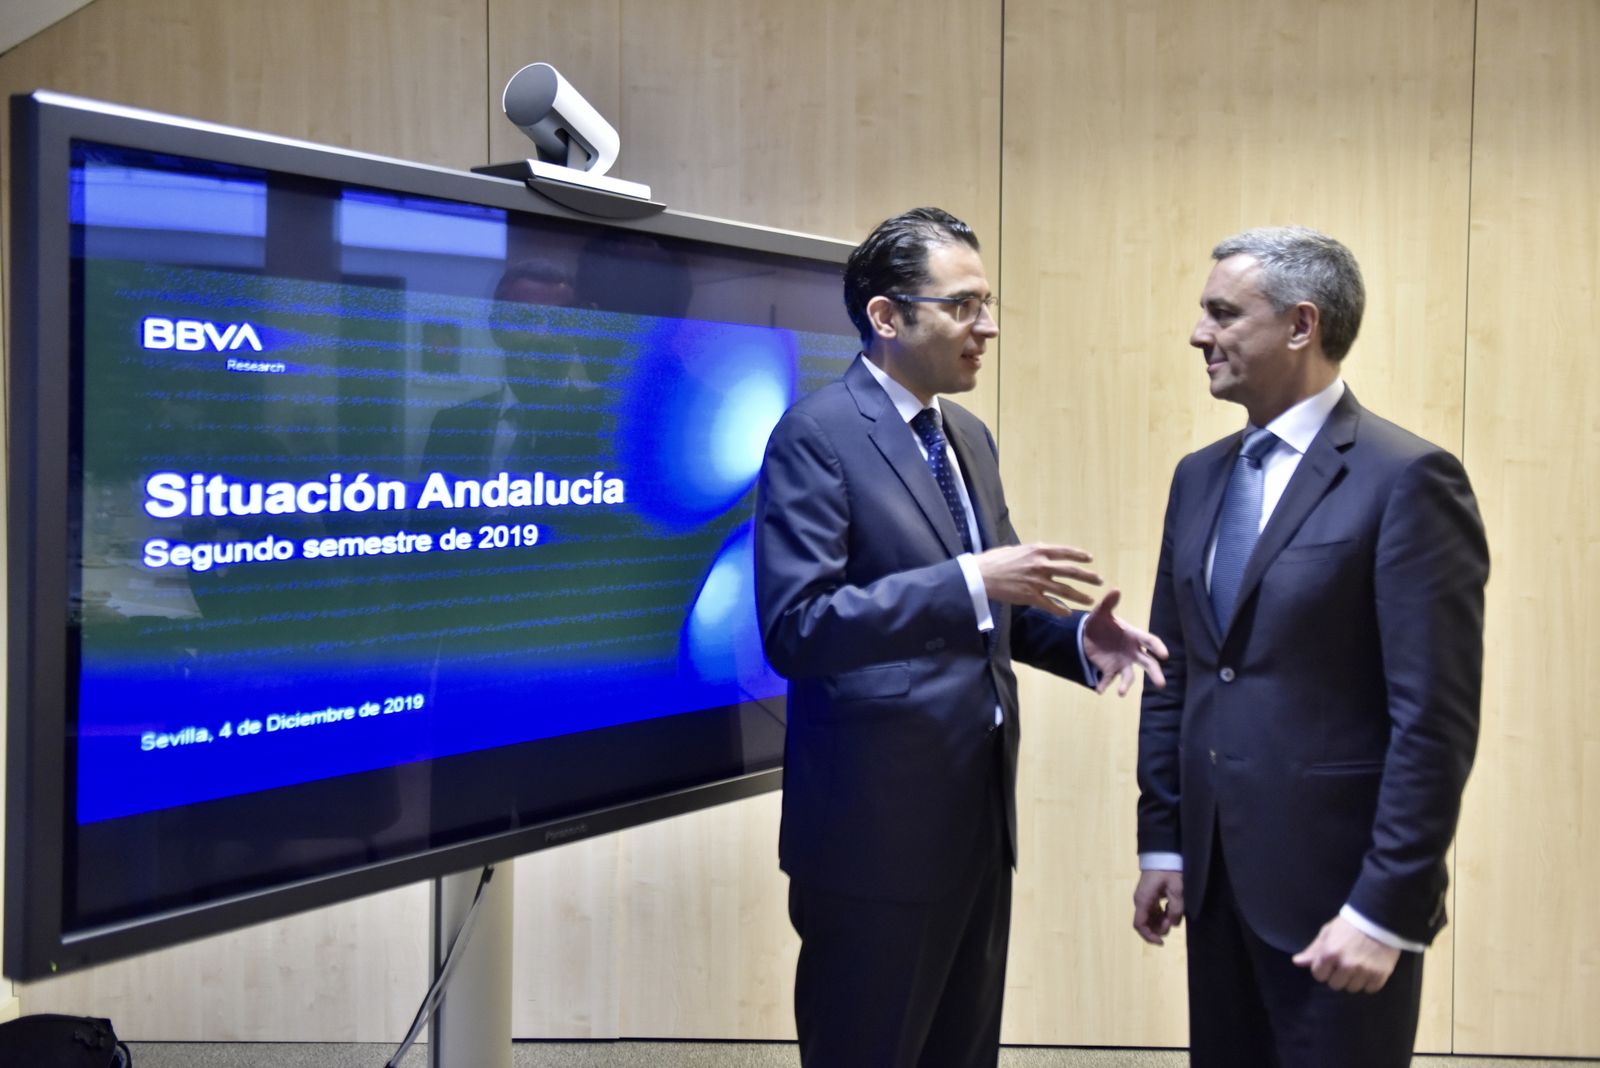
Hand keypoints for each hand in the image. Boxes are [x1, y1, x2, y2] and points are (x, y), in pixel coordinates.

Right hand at [974, 542, 1102, 613]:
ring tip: (1090, 600)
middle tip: (1099, 580)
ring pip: (1065, 590)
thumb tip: (1041, 553)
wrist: (981, 575)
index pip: (1065, 552)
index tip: (1090, 559)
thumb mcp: (1017, 550)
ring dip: (1079, 596)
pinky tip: (1068, 613)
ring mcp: (1037, 582)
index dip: (1079, 555)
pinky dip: (1060, 610)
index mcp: (1038, 551)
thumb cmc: (995, 560)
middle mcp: (1041, 565)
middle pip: (1071, 571)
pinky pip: (1050, 605)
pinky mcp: (1030, 597)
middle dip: (1088, 576)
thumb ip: (1032, 553)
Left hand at [1083, 589, 1168, 693]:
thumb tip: (1116, 589)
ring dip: (1126, 684)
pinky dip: (1104, 685)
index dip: (1158, 647)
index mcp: (1134, 636)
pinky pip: (1108, 679)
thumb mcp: (1101, 612)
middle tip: (1161, 685)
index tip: (1165, 656)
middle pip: (1148, 663)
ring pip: (1129, 676)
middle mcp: (1132, 651)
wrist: (1085, 635)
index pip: (1150, 641)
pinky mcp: (1109, 670)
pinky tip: (1099, 690)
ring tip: (1121, 693)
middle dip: (1155, 673)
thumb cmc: (1100, 622)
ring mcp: (1122, 662)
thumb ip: (1108, 602)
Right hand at [1132, 869, 1184, 945]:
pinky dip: (1162, 915)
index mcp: (1143, 901)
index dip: (1149, 936)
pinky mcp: (1149, 895)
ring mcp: (1144, 898)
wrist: (1163, 853)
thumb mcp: (1176, 889)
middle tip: (1172, 921)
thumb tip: (1172, 923)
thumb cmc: (1168, 870)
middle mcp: (1140, 901)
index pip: (1139, 925)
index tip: (1162, 942)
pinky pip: (1153, 911)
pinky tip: (1171, 908)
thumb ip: (1175, 909)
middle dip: (1158, 928)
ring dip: (1161, 921)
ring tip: (1173, 914)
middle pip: (1145, 923)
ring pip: (1150, 918)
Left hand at [1292, 915, 1399, 992]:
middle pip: (1335, 985)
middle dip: (1337, 976)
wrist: (1378, 919)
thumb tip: (1296, 962)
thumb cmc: (1349, 925)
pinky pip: (1370, 989)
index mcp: (1329, 954)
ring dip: (1353, 980)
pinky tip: (1369, 970)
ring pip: (1353, 989)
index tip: (1329, 963)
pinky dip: (1369, 982)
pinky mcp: (1381, 975)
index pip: (1319, 975)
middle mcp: (1346, 965)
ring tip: (1358, 966)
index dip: (1323, 969)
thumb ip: (1313, 950)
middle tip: (1344, 965)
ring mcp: (1364, 971)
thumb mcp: (1327, 933)